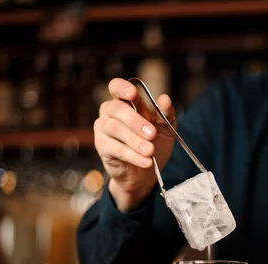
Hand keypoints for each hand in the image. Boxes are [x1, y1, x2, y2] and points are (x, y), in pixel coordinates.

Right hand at [93, 78, 175, 211]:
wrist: (146, 173)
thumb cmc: (154, 144)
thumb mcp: (165, 129)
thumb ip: (166, 114)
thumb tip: (165, 99)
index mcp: (125, 101)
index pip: (116, 87)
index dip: (122, 88)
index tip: (133, 94)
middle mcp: (110, 112)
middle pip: (117, 108)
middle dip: (135, 121)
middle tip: (152, 134)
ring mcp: (103, 129)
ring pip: (114, 128)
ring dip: (135, 140)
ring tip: (150, 151)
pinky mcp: (102, 147)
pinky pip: (115, 149)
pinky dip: (133, 155)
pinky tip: (146, 161)